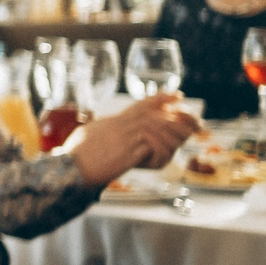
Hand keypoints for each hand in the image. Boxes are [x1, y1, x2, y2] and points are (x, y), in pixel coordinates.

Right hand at [69, 93, 200, 187]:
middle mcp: (120, 126)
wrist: (70, 169)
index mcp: (113, 121)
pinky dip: (159, 155)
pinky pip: (151, 150)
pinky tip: (163, 159)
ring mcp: (124, 139)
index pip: (141, 105)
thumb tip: (109, 126)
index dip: (161, 98)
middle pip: (154, 116)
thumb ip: (103, 128)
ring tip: (182, 142)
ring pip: (156, 131)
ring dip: (172, 138)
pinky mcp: (127, 155)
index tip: (177, 95)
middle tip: (195, 121)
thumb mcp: (89, 134)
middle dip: (177, 118)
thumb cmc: (75, 155)